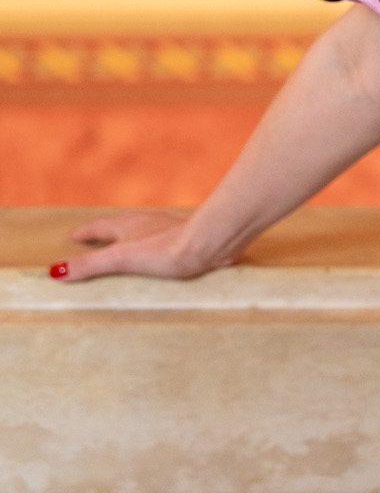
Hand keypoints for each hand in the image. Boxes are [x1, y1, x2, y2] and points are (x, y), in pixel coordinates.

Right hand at [52, 209, 231, 282]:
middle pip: (119, 225)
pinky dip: (155, 245)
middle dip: (106, 232)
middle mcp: (145, 221)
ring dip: (131, 236)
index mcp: (126, 225)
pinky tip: (163, 254)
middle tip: (95, 238)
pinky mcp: (186, 237)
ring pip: (143, 229)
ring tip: (126, 245)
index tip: (73, 236)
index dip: (84, 233)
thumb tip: (55, 271)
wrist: (210, 243)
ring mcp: (167, 227)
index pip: (98, 226)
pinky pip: (164, 239)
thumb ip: (90, 265)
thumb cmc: (166, 249)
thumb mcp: (121, 259)